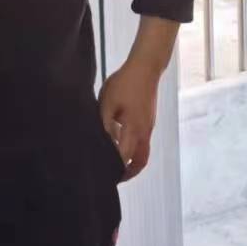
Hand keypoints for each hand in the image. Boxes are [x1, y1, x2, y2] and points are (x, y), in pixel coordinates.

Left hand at [98, 58, 163, 180]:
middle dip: (128, 172)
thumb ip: (103, 124)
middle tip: (114, 177)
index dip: (116, 170)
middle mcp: (144, 132)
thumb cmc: (125, 83)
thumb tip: (98, 142)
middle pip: (140, 161)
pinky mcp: (148, 121)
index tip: (105, 176)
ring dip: (132, 161)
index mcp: (134, 130)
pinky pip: (142, 141)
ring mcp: (148, 127)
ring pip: (143, 152)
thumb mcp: (107, 103)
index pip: (125, 159)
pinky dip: (133, 148)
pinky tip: (119, 142)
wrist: (146, 68)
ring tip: (115, 163)